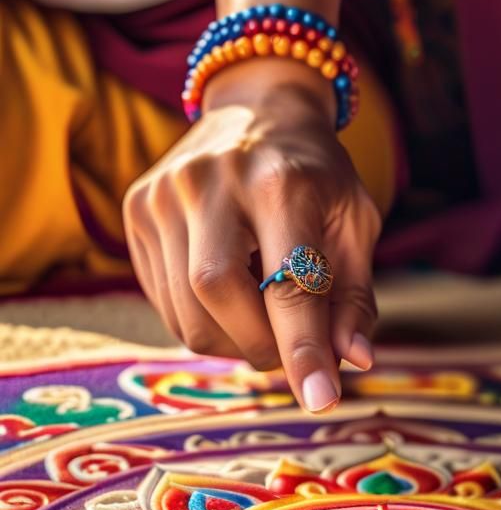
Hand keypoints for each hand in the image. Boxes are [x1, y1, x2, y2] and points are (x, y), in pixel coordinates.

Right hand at [123, 60, 380, 411]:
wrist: (258, 108)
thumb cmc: (316, 175)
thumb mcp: (354, 223)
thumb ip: (354, 296)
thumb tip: (354, 361)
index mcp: (281, 182)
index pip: (288, 283)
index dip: (304, 349)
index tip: (322, 401)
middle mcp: (212, 181)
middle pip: (217, 297)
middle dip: (261, 346)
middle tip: (290, 350)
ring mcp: (164, 194)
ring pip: (185, 312)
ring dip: (231, 341)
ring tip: (262, 316)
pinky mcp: (137, 210)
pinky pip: (164, 301)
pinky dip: (203, 320)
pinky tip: (229, 291)